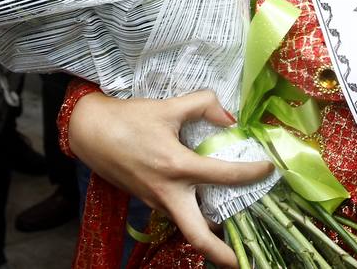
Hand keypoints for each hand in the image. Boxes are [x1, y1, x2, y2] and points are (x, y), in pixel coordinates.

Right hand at [69, 89, 271, 266]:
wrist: (88, 131)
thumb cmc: (126, 119)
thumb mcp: (166, 106)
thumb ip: (202, 104)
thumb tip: (229, 116)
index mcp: (175, 167)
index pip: (223, 176)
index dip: (250, 173)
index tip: (268, 169)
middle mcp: (167, 192)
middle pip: (197, 236)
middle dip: (221, 254)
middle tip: (244, 260)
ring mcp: (156, 200)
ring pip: (187, 227)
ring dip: (210, 236)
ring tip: (234, 235)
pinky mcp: (148, 199)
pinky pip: (177, 214)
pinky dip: (195, 218)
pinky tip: (207, 207)